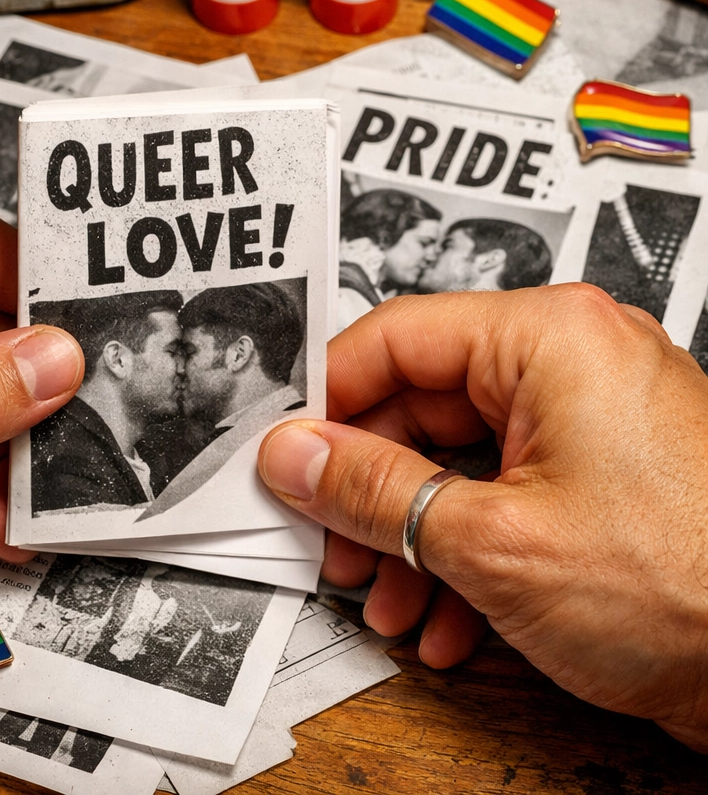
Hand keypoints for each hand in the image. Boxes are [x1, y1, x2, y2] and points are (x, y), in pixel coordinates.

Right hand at [258, 284, 707, 751]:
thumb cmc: (682, 589)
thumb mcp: (489, 542)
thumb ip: (371, 488)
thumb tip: (294, 457)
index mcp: (548, 336)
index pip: (395, 336)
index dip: (327, 398)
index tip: (286, 452)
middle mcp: (568, 360)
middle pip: (420, 405)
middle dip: (371, 493)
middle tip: (331, 545)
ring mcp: (585, 417)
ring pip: (454, 459)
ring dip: (411, 538)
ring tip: (392, 604)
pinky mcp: (596, 472)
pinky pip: (500, 490)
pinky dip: (463, 552)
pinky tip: (448, 618)